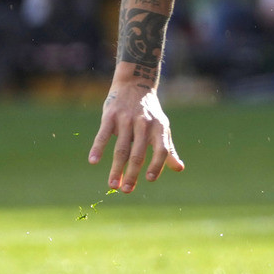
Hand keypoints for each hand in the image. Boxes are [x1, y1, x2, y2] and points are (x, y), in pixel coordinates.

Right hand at [89, 67, 184, 192]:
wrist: (135, 83)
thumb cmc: (150, 112)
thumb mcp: (162, 128)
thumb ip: (168, 149)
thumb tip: (179, 169)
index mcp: (159, 128)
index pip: (161, 149)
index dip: (157, 164)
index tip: (150, 179)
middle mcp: (144, 124)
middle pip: (138, 153)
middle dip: (132, 173)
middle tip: (126, 191)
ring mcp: (127, 119)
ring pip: (121, 148)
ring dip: (116, 168)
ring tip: (112, 185)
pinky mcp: (110, 115)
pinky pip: (103, 134)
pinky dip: (98, 148)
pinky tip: (93, 161)